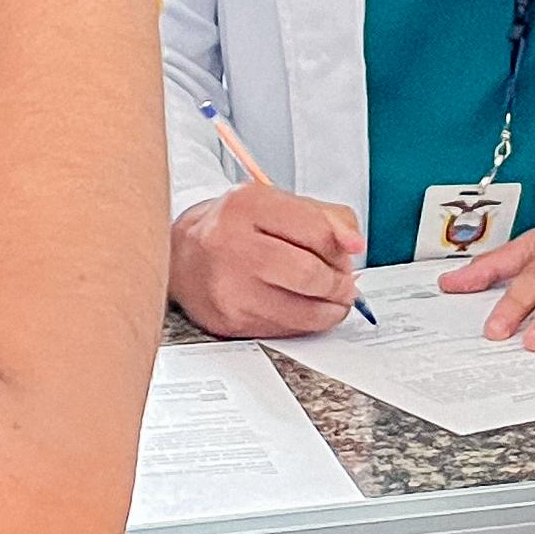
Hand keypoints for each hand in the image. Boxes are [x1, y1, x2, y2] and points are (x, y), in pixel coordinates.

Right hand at [171, 185, 362, 338]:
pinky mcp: (229, 321)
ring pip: (304, 310)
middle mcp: (231, 245)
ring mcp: (228, 287)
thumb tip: (353, 245)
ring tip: (330, 296)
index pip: (317, 231)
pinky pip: (286, 329)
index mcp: (246, 206)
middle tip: (343, 280)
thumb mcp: (277, 204)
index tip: (351, 251)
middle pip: (311, 275)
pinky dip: (306, 322)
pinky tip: (303, 307)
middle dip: (339, 282)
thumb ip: (325, 217)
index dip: (344, 246)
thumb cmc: (235, 227)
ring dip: (330, 307)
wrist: (181, 255)